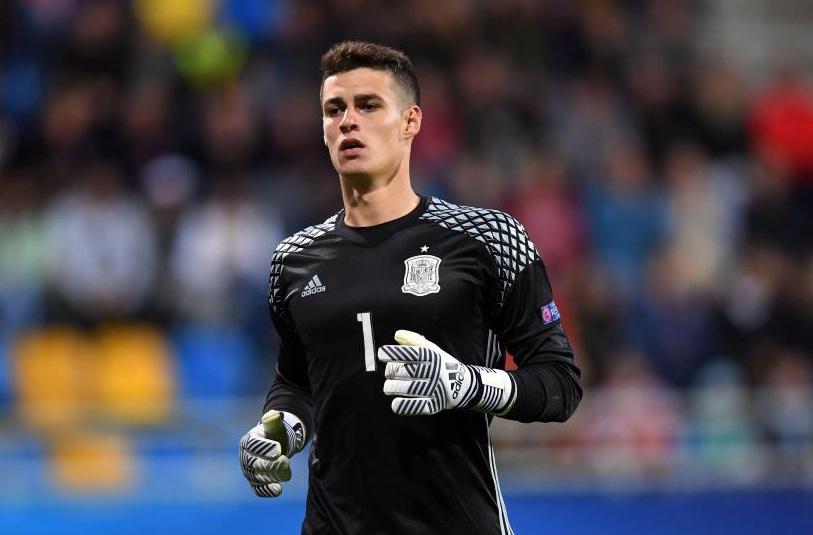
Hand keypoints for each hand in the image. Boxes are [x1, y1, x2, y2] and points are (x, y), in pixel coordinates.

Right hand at [239, 410, 291, 496]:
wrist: (277, 447)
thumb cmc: (275, 434)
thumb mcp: (275, 425)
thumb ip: (274, 420)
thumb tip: (274, 415)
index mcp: (247, 441)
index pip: (253, 446)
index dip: (265, 448)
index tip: (279, 449)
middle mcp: (245, 457)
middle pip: (254, 463)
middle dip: (270, 463)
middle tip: (286, 460)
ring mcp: (249, 472)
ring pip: (257, 477)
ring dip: (272, 477)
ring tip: (287, 474)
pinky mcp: (255, 483)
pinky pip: (258, 489)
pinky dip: (267, 490)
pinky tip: (278, 490)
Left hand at [378, 330, 514, 415]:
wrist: (463, 385)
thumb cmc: (442, 364)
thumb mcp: (432, 349)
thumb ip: (414, 340)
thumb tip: (397, 335)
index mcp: (433, 357)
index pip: (409, 353)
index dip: (392, 353)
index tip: (381, 353)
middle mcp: (433, 372)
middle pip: (403, 371)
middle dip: (391, 371)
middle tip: (390, 372)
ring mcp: (434, 389)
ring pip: (405, 388)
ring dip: (392, 387)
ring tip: (389, 387)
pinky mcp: (433, 405)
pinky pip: (414, 406)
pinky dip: (401, 405)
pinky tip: (395, 402)